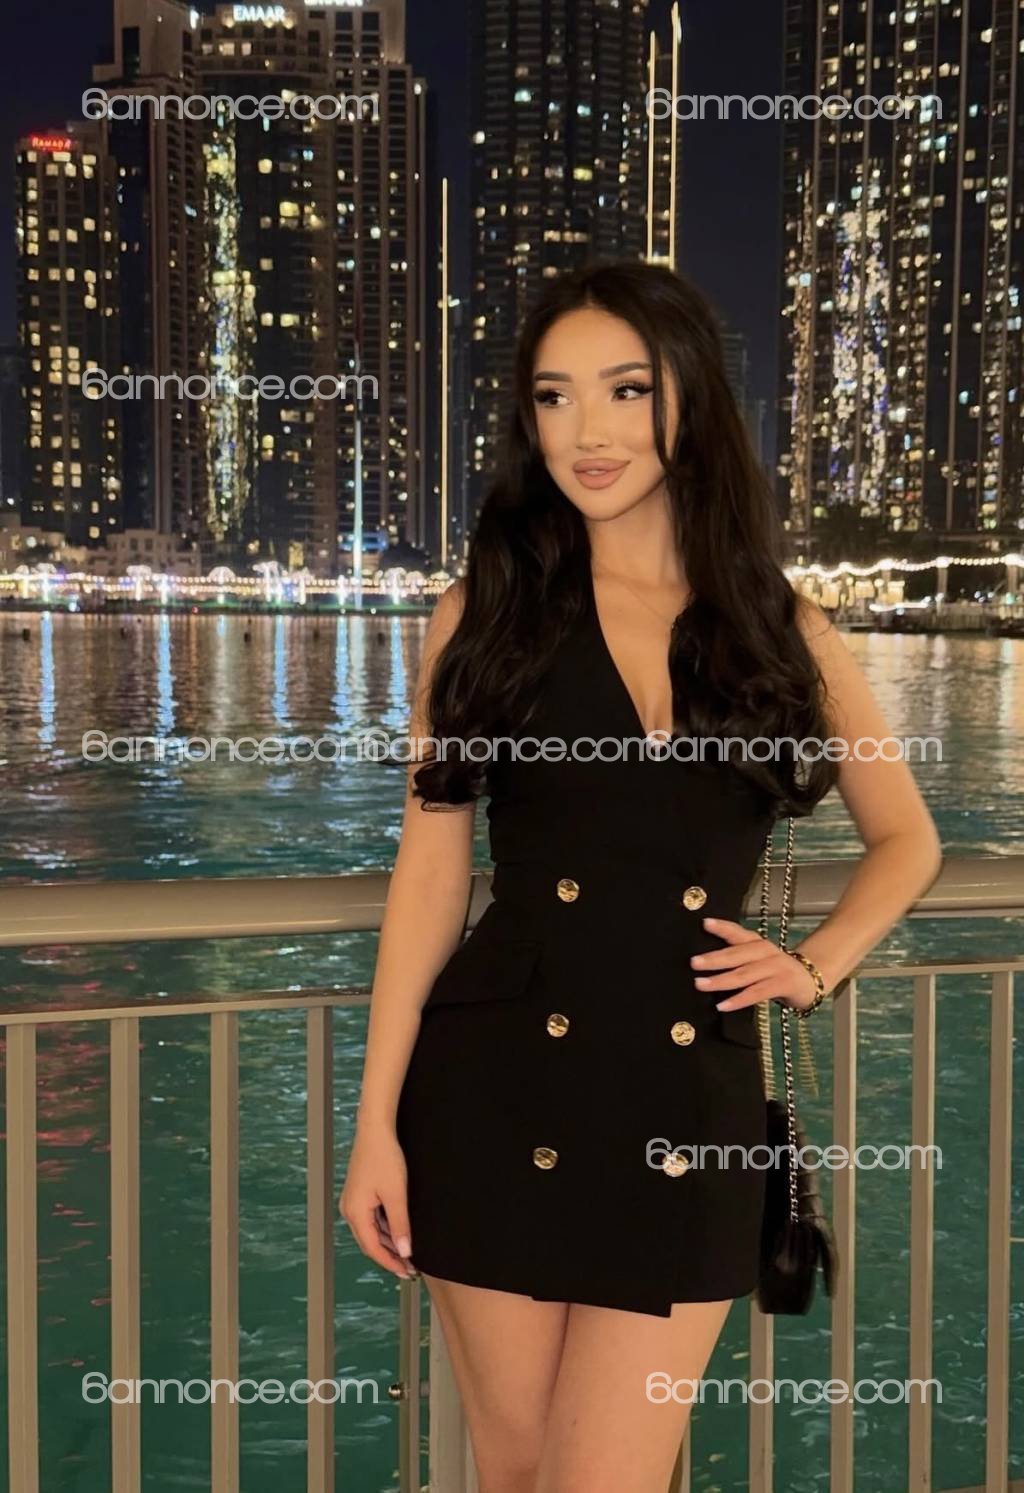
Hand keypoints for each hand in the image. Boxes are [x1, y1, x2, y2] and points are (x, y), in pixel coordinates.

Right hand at [339, 1125, 416, 1279]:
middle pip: (370, 1242)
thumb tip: (404, 1251)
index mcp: (355, 1212)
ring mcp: (353, 1202)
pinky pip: (371, 1219)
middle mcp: (349, 1210)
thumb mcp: (396, 1194)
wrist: (375, 1130)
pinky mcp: (359, 1194)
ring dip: (388, 1243)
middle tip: (409, 1267)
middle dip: (389, 1256)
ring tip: (407, 1252)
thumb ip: (400, 1225)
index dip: (390, 1263)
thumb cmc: (384, 1157)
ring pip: (371, 1231)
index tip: (406, 1272)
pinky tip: (398, 1232)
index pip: (372, 1248)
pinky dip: (385, 1229)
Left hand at [690, 916, 819, 1014]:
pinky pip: (757, 993)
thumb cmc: (775, 971)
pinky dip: (738, 1000)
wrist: (811, 980)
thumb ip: (738, 958)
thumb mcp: (758, 959)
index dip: (722, 927)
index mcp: (757, 943)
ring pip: (744, 974)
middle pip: (736, 954)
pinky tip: (722, 1005)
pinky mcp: (783, 984)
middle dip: (713, 958)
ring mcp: (776, 967)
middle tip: (693, 963)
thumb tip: (704, 963)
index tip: (704, 924)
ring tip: (700, 984)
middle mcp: (766, 951)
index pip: (738, 933)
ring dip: (720, 980)